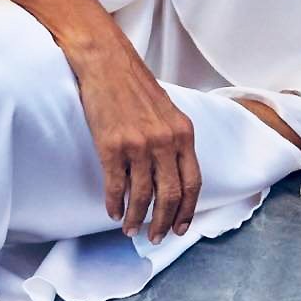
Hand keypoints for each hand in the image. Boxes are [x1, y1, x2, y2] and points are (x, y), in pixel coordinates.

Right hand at [67, 30, 202, 243]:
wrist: (107, 63)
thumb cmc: (135, 85)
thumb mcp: (168, 111)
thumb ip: (175, 140)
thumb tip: (174, 175)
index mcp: (183, 132)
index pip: (193, 182)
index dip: (187, 210)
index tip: (180, 228)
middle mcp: (165, 141)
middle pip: (170, 195)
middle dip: (163, 222)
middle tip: (154, 237)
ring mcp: (138, 144)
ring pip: (142, 195)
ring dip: (137, 218)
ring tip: (130, 229)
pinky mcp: (111, 146)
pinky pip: (116, 186)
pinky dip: (115, 204)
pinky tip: (113, 212)